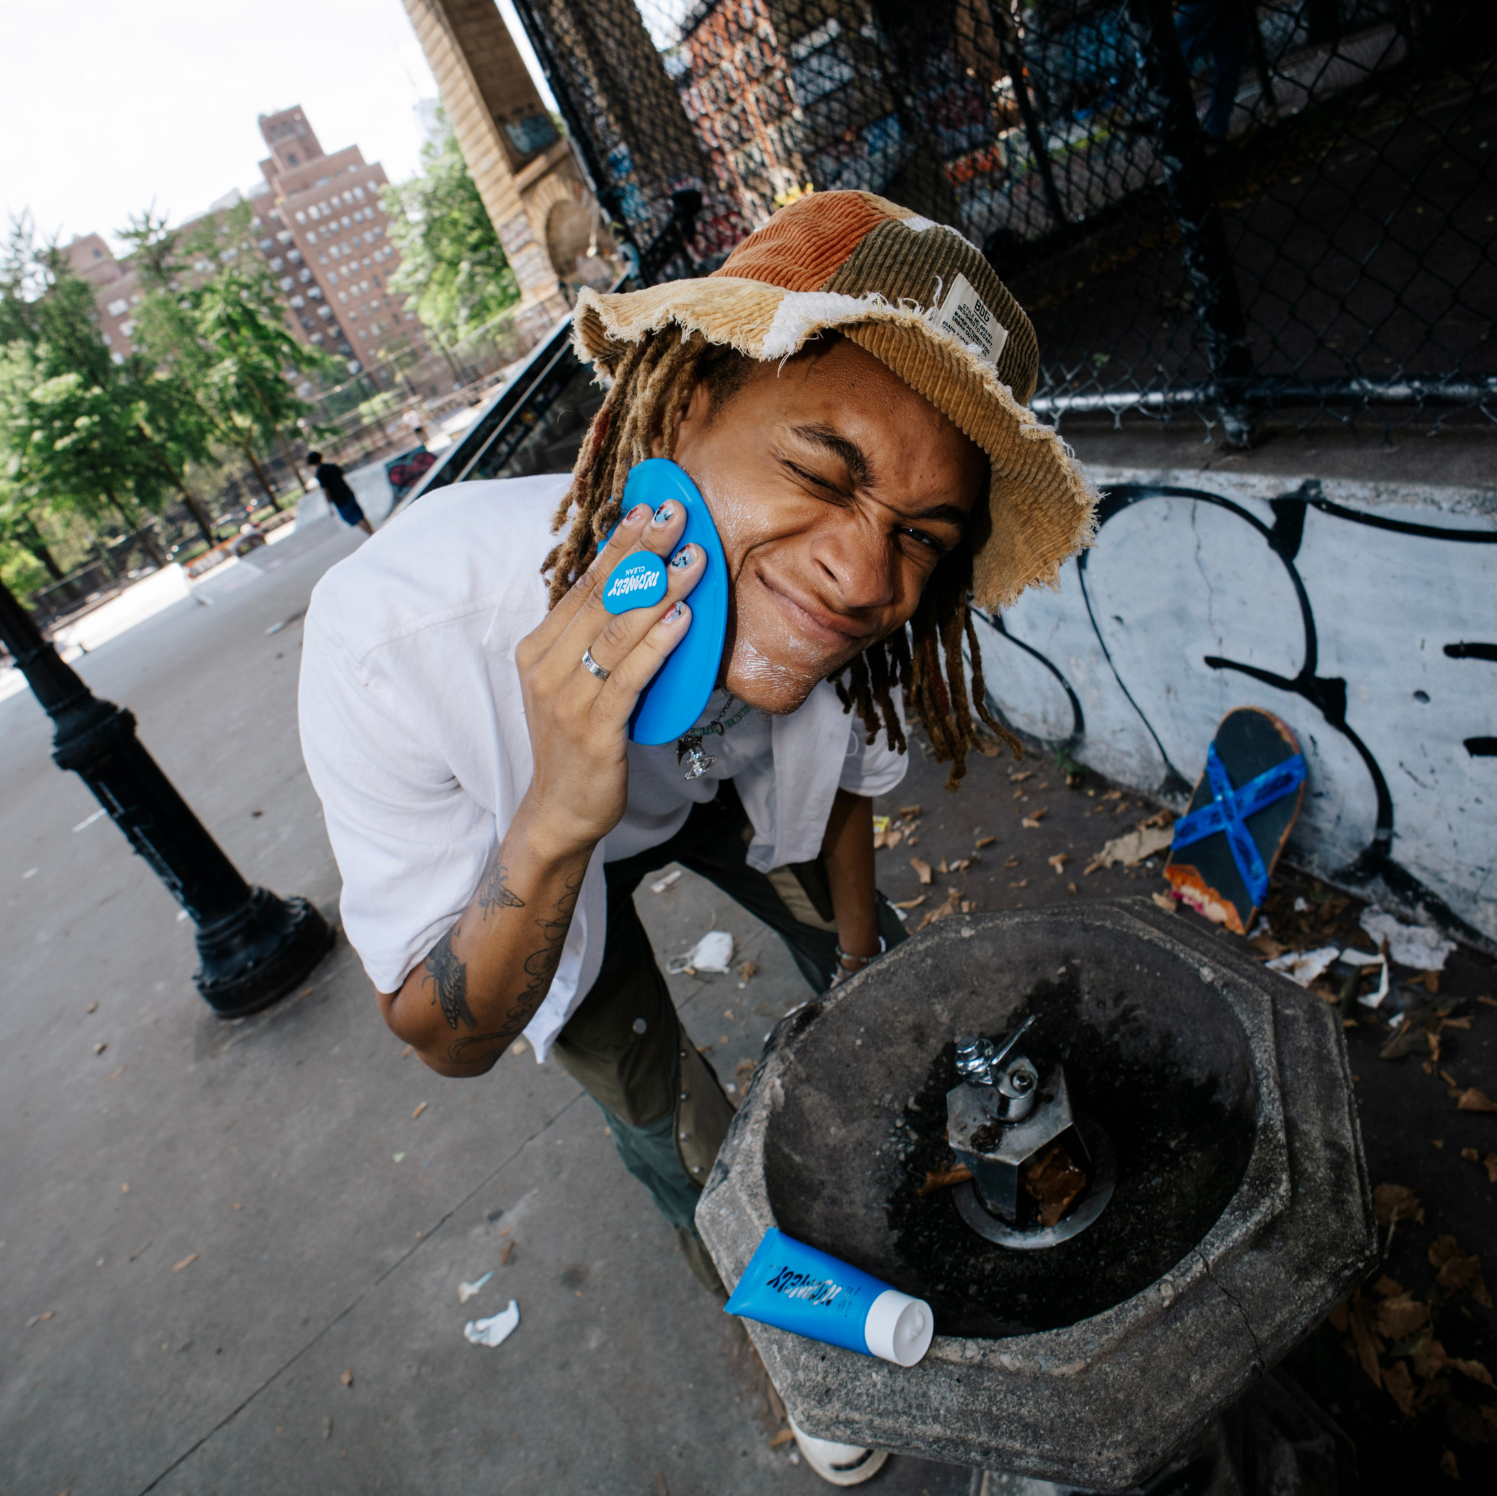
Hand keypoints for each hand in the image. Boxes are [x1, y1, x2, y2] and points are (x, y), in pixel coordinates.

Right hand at [514, 498, 704, 855]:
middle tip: (675, 514)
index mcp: (539, 648)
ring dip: (660, 590)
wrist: (560, 812)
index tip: (646, 508)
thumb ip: (595, 641)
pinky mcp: (594, 728)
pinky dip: (658, 644)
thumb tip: (637, 590)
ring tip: (694, 561)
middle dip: (641, 551)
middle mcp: (548, 666)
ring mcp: (568, 698)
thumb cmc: (578, 744)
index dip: (617, 544)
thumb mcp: (577, 683)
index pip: (583, 584)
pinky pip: (629, 676)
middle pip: (601, 596)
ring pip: (618, 630)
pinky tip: (683, 619)